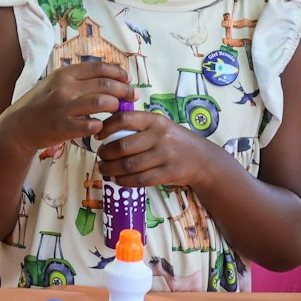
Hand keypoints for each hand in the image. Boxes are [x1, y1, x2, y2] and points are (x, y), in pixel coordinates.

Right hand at [0, 60, 133, 154]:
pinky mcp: (62, 126)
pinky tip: (102, 127)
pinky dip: (100, 125)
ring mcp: (63, 107)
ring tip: (120, 111)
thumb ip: (77, 80)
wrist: (18, 126)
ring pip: (101, 102)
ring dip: (115, 106)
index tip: (128, 78)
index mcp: (64, 74)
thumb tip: (106, 78)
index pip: (98, 67)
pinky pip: (90, 125)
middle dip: (124, 89)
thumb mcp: (55, 84)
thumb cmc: (40, 104)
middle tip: (132, 96)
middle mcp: (64, 87)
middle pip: (105, 84)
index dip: (118, 72)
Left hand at [96, 109, 220, 189]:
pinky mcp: (167, 174)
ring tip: (103, 169)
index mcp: (155, 120)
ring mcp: (164, 156)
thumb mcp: (160, 125)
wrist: (202, 159)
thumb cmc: (174, 140)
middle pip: (123, 146)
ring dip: (111, 169)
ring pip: (129, 165)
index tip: (98, 136)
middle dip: (106, 153)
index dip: (106, 127)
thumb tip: (105, 130)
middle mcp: (159, 136)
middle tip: (100, 156)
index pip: (125, 119)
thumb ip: (138, 126)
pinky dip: (123, 181)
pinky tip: (116, 179)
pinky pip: (140, 179)